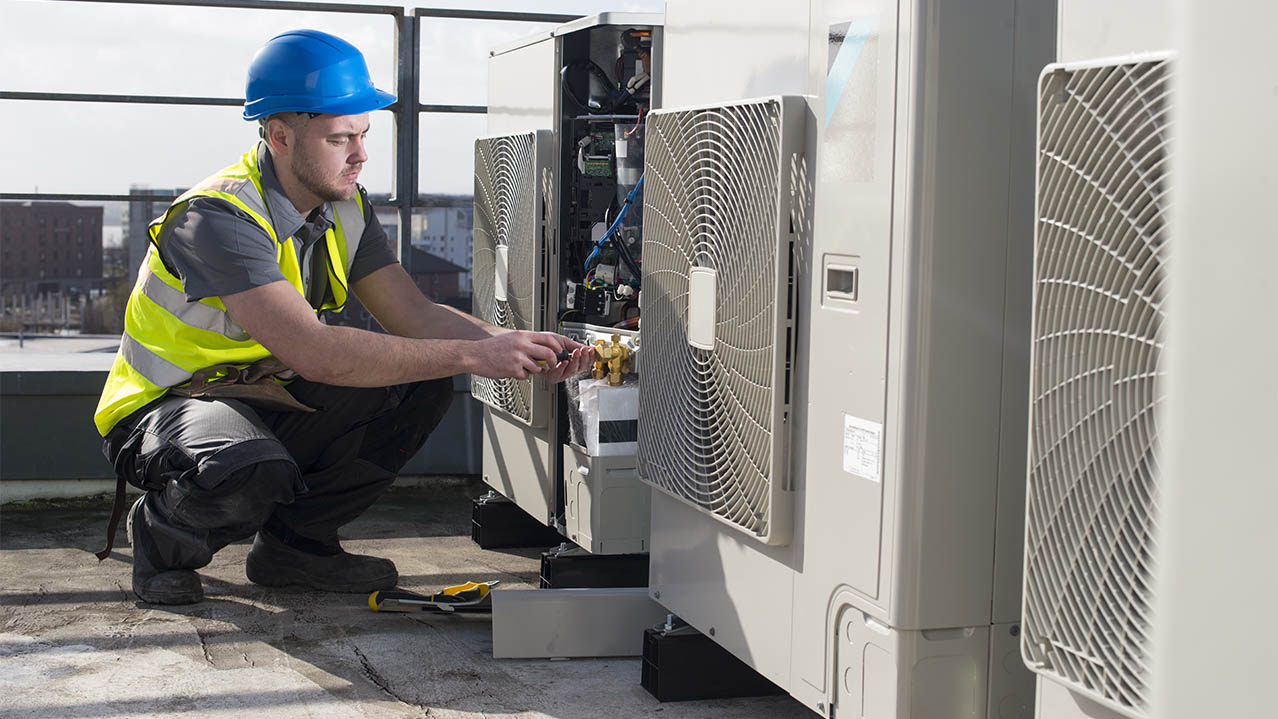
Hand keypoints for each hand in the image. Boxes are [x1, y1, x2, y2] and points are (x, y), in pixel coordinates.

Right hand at [468, 331, 590, 380]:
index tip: (562, 351)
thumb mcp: (512, 337)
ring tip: (527, 368)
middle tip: (551, 365)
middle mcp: (521, 345)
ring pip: (539, 367)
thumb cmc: (492, 347)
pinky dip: (523, 376)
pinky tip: (514, 371)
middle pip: (549, 354)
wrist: (475, 354)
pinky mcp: (512, 369)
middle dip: (553, 362)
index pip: (549, 338)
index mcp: (523, 335)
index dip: (560, 345)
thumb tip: (545, 347)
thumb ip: (528, 341)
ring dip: (536, 370)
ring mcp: (517, 357)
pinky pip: (526, 376)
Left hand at [541, 343, 595, 383]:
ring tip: (576, 352)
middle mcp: (567, 368)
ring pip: (572, 372)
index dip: (590, 357)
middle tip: (584, 350)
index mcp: (572, 360)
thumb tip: (590, 348)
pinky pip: (560, 375)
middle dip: (584, 358)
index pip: (585, 362)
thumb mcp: (564, 342)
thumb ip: (577, 345)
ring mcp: (560, 373)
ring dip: (575, 361)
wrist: (533, 344)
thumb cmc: (546, 343)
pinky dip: (563, 368)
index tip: (592, 350)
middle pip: (581, 368)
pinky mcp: (552, 377)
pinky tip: (564, 362)